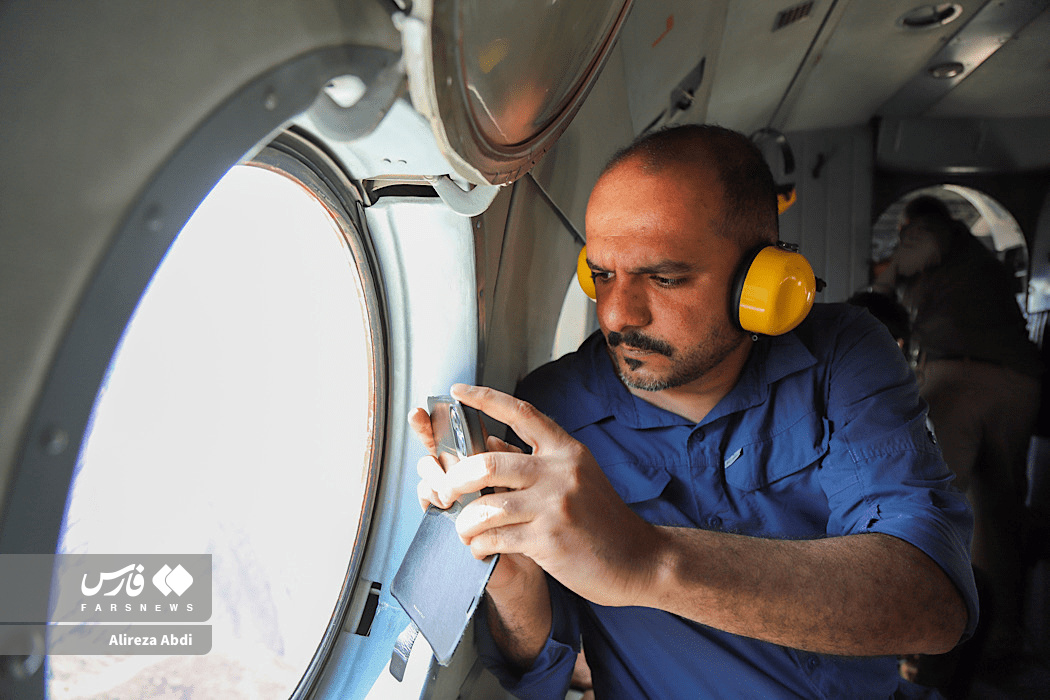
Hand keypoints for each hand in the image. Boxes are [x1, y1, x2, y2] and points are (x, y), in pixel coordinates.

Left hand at [426, 384, 658, 607]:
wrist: (640, 560)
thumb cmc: (602, 520)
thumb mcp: (576, 477)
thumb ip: (534, 461)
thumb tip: (487, 445)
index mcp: (566, 450)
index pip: (521, 413)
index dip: (485, 398)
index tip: (458, 391)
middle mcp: (560, 472)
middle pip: (487, 463)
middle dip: (455, 479)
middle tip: (446, 492)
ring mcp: (554, 506)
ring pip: (485, 507)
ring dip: (465, 523)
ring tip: (465, 531)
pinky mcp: (548, 541)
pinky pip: (496, 538)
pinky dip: (480, 545)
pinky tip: (482, 548)